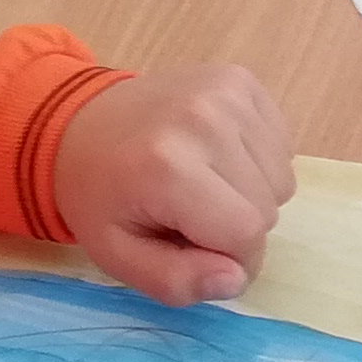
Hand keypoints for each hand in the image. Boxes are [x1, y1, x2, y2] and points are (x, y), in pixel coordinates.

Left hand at [52, 64, 293, 304]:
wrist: (78, 125)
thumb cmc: (100, 197)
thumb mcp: (118, 256)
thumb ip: (174, 281)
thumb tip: (235, 279)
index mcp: (169, 169)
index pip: (245, 234)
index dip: (232, 260)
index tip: (202, 254)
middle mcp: (204, 121)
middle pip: (268, 208)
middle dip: (238, 228)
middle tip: (194, 216)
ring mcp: (227, 93)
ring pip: (282, 178)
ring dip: (253, 195)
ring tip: (205, 184)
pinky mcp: (240, 80)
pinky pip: (282, 145)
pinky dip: (258, 162)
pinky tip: (217, 157)